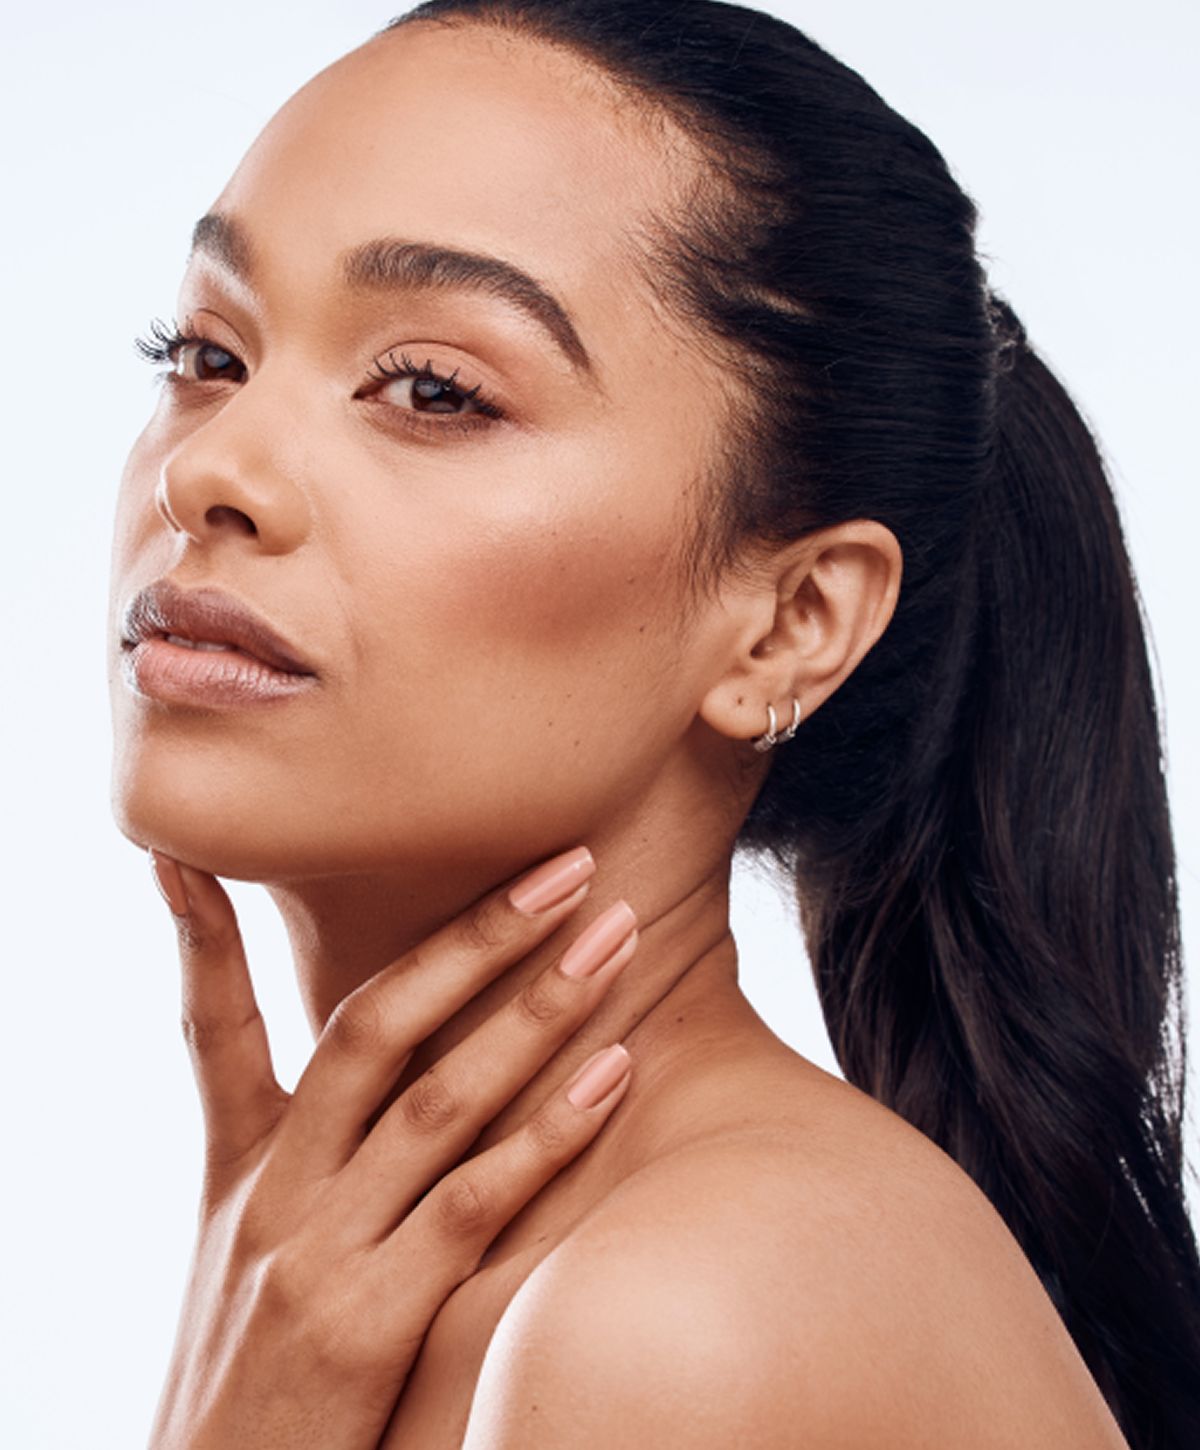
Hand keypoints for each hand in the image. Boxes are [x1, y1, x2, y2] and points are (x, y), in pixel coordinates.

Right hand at [144, 845, 637, 1449]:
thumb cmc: (253, 1387)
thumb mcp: (243, 1264)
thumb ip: (298, 1170)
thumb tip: (366, 1097)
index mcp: (238, 1172)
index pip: (211, 1026)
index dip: (200, 937)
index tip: (190, 853)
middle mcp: (274, 1193)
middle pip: (372, 1026)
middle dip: (472, 936)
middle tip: (565, 865)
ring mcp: (320, 1252)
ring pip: (438, 1096)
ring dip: (534, 1007)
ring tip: (613, 935)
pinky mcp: (369, 1322)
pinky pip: (475, 1201)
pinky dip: (549, 1130)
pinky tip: (614, 1069)